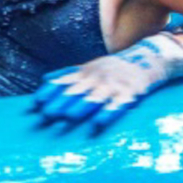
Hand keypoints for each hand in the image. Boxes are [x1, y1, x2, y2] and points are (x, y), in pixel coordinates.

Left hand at [34, 33, 182, 128]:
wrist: (147, 58)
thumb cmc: (112, 67)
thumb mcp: (88, 67)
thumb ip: (67, 74)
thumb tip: (43, 80)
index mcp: (84, 73)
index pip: (63, 82)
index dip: (50, 92)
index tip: (35, 102)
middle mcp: (96, 79)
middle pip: (76, 91)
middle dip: (60, 103)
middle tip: (45, 115)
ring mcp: (113, 86)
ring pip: (94, 98)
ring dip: (80, 107)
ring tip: (67, 117)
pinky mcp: (130, 94)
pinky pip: (118, 106)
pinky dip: (108, 114)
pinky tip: (98, 124)